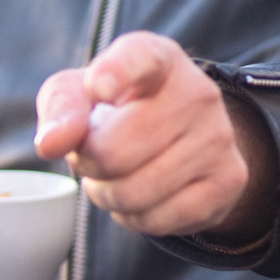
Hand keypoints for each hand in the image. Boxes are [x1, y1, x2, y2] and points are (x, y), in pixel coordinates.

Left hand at [35, 32, 274, 239]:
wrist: (178, 135)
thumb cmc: (115, 110)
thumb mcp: (78, 95)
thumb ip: (60, 109)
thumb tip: (51, 142)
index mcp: (157, 58)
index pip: (140, 59)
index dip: (115, 74)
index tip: (98, 87)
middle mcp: (197, 91)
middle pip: (113, 152)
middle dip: (89, 166)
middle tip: (95, 157)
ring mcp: (219, 136)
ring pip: (134, 193)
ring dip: (109, 195)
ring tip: (117, 176)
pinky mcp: (228, 180)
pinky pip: (159, 220)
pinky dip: (136, 218)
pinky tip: (144, 195)